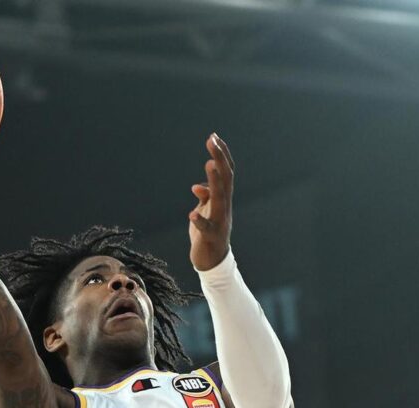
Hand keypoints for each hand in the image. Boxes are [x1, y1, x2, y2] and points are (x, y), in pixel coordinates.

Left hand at [189, 133, 234, 270]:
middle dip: (219, 159)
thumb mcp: (206, 211)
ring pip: (220, 199)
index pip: (226, 172)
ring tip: (209, 165)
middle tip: (211, 140)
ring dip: (215, 182)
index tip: (214, 137)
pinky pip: (206, 228)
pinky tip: (192, 214)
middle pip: (225, 179)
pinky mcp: (211, 236)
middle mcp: (224, 207)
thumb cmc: (208, 233)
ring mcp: (220, 221)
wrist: (212, 261)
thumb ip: (205, 197)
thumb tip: (197, 186)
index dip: (222, 155)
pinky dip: (200, 220)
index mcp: (223, 199)